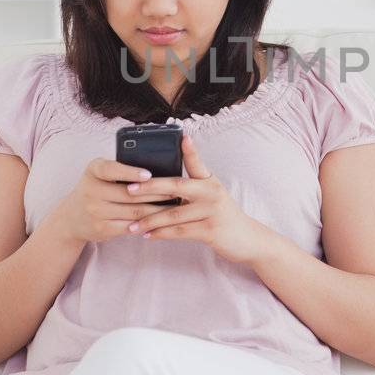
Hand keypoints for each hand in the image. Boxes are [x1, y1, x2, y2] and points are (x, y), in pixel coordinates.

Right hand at [48, 157, 175, 246]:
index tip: (148, 175)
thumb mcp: (100, 174)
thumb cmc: (95, 189)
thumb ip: (120, 168)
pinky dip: (147, 223)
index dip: (130, 172)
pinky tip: (161, 221)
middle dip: (157, 193)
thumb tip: (158, 169)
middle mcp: (91, 190)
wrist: (72, 217)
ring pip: (134, 211)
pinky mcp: (102, 228)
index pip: (111, 169)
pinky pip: (130, 226)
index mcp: (93, 170)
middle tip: (177, 191)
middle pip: (130, 193)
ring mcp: (95, 211)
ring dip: (157, 210)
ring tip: (174, 206)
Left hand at [126, 134, 271, 264]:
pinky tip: (147, 235)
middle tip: (129, 189)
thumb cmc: (221, 214)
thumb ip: (191, 185)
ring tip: (132, 224)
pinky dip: (161, 234)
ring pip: (174, 214)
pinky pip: (180, 232)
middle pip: (176, 186)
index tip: (182, 136)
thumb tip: (162, 181)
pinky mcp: (210, 231)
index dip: (190, 149)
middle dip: (150, 187)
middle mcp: (212, 193)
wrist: (246, 238)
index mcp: (209, 181)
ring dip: (150, 220)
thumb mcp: (211, 194)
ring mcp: (211, 212)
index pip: (196, 162)